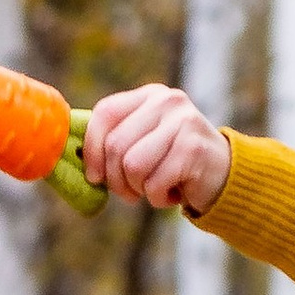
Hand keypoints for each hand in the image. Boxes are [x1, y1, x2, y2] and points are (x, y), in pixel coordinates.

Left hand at [83, 83, 230, 213]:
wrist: (225, 177)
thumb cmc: (174, 164)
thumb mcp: (144, 143)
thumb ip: (114, 141)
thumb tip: (70, 154)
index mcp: (150, 95)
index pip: (105, 113)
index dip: (92, 148)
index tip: (94, 175)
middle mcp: (167, 102)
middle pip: (116, 145)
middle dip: (116, 179)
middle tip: (130, 193)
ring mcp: (183, 123)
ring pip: (133, 166)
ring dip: (138, 190)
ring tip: (155, 189)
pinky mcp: (193, 149)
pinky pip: (155, 183)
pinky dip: (158, 199)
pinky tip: (174, 193)